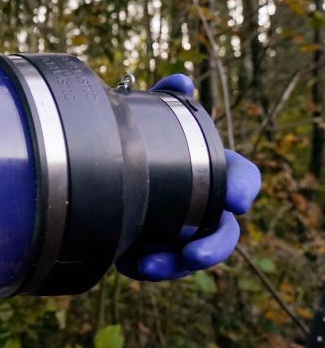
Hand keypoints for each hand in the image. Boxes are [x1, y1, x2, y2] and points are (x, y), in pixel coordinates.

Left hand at [116, 74, 261, 280]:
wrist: (102, 176)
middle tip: (193, 254)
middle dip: (214, 247)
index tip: (237, 200)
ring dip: (175, 266)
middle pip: (225, 233)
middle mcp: (203, 208)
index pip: (241, 179)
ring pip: (191, 258)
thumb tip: (181, 81)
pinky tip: (127, 265)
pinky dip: (143, 267)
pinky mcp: (154, 251)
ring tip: (150, 267)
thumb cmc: (141, 146)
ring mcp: (181, 233)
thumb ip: (165, 100)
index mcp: (211, 173)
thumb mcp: (149, 120)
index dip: (244, 188)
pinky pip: (156, 267)